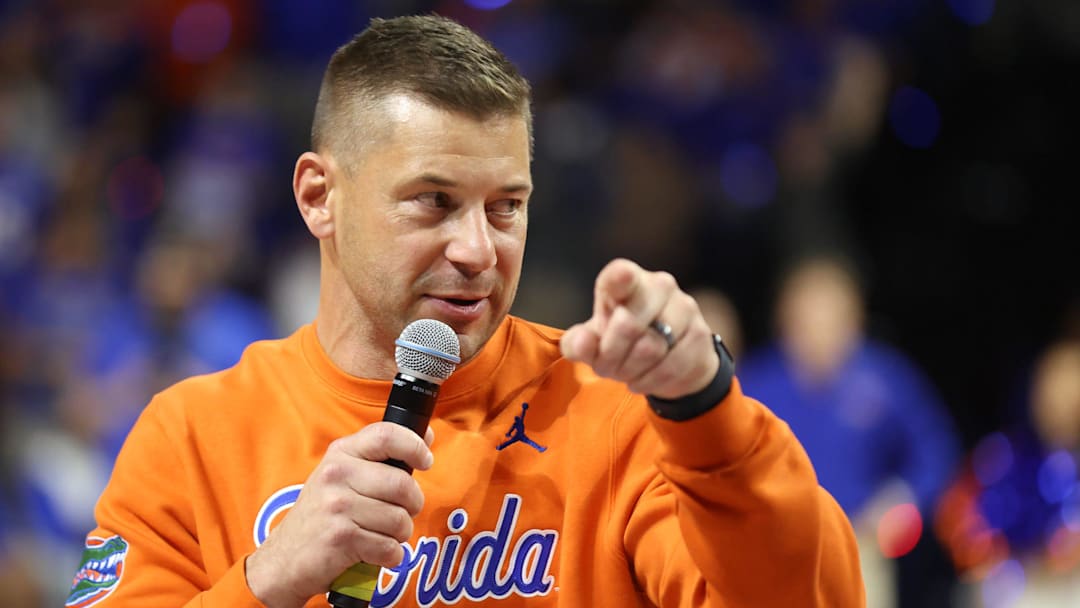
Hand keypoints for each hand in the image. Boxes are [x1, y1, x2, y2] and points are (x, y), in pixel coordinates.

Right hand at [245, 423, 434, 607]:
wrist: (284, 559)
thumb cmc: (322, 515)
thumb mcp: (341, 475)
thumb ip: (380, 456)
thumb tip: (426, 433)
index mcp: (341, 453)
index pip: (387, 435)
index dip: (415, 446)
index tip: (425, 461)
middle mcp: (336, 475)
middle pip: (402, 484)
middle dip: (413, 504)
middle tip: (401, 512)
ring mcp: (337, 507)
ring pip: (400, 520)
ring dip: (400, 534)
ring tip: (380, 534)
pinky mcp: (341, 539)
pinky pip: (390, 548)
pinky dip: (389, 556)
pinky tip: (372, 552)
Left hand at [561, 258, 718, 399]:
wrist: (669, 361)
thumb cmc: (621, 342)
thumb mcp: (594, 343)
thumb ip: (579, 344)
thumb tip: (583, 342)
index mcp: (627, 280)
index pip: (621, 274)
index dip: (621, 277)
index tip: (622, 277)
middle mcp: (659, 285)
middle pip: (629, 324)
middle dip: (612, 354)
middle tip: (608, 365)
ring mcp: (684, 307)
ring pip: (651, 349)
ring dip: (632, 370)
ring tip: (628, 371)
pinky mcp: (700, 333)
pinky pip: (671, 366)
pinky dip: (652, 380)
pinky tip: (646, 377)